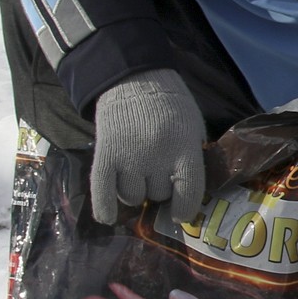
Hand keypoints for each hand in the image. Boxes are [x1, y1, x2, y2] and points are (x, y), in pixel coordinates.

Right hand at [90, 69, 205, 226]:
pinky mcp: (105, 154)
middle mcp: (157, 156)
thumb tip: (191, 196)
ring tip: (137, 175)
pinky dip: (105, 207)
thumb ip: (193, 158)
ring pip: (132, 196)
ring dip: (135, 192)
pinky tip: (108, 218)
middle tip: (157, 174)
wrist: (135, 80)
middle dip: (159, 190)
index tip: (180, 214)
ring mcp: (129, 157)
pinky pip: (102, 190)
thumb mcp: (194, 128)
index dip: (185, 208)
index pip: (189, 191)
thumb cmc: (171, 106)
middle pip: (158, 195)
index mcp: (185, 148)